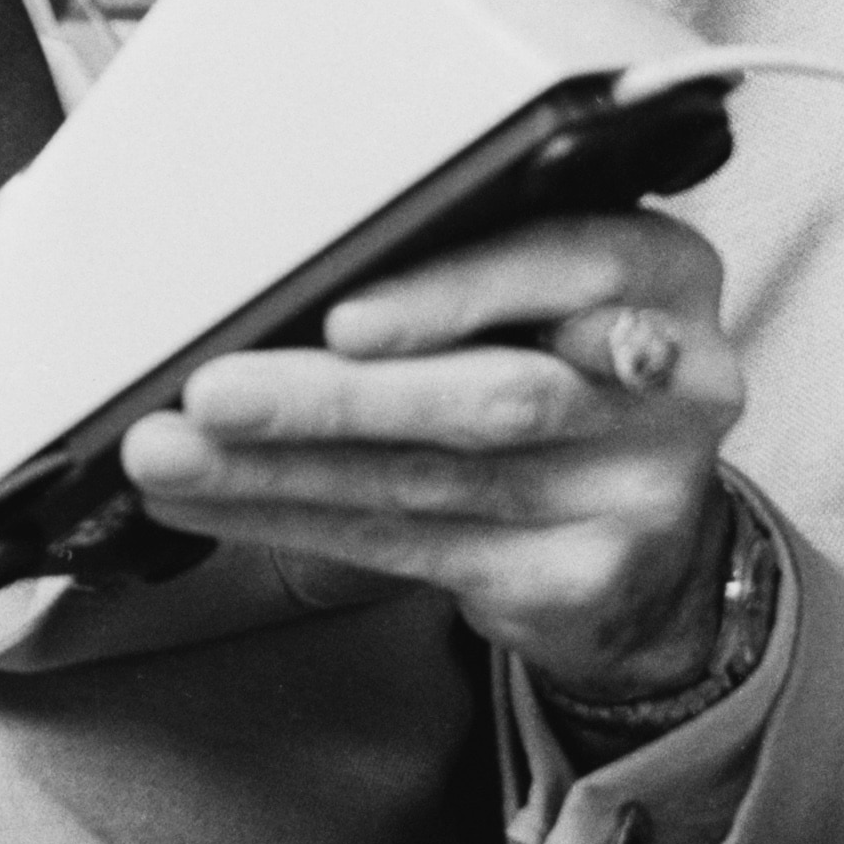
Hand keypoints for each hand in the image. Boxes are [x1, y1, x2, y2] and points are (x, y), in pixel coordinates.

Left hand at [119, 208, 746, 692]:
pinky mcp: (582, 579)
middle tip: (211, 393)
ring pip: (432, 479)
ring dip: (279, 468)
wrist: (650, 538)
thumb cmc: (551, 360)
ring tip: (172, 453)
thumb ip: (445, 268)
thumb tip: (260, 275)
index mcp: (658, 274)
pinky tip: (214, 504)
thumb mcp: (534, 289)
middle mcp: (671, 385)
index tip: (341, 320)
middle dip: (334, 397)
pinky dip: (295, 521)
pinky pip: (413, 549)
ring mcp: (638, 494)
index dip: (451, 294)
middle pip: (491, 395)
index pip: (570, 264)